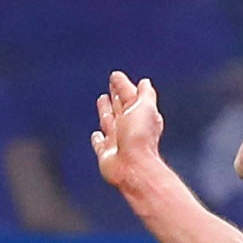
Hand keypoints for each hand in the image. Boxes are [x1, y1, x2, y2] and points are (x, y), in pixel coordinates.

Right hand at [89, 72, 167, 195]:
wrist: (133, 167)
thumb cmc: (140, 138)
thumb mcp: (145, 108)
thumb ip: (145, 95)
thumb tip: (145, 83)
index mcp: (139, 114)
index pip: (129, 95)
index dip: (123, 85)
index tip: (116, 75)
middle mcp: (129, 127)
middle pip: (120, 106)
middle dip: (116, 95)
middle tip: (112, 84)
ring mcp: (117, 140)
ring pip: (109, 121)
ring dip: (106, 110)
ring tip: (102, 100)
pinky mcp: (107, 154)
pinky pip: (100, 144)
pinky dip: (98, 138)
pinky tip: (96, 134)